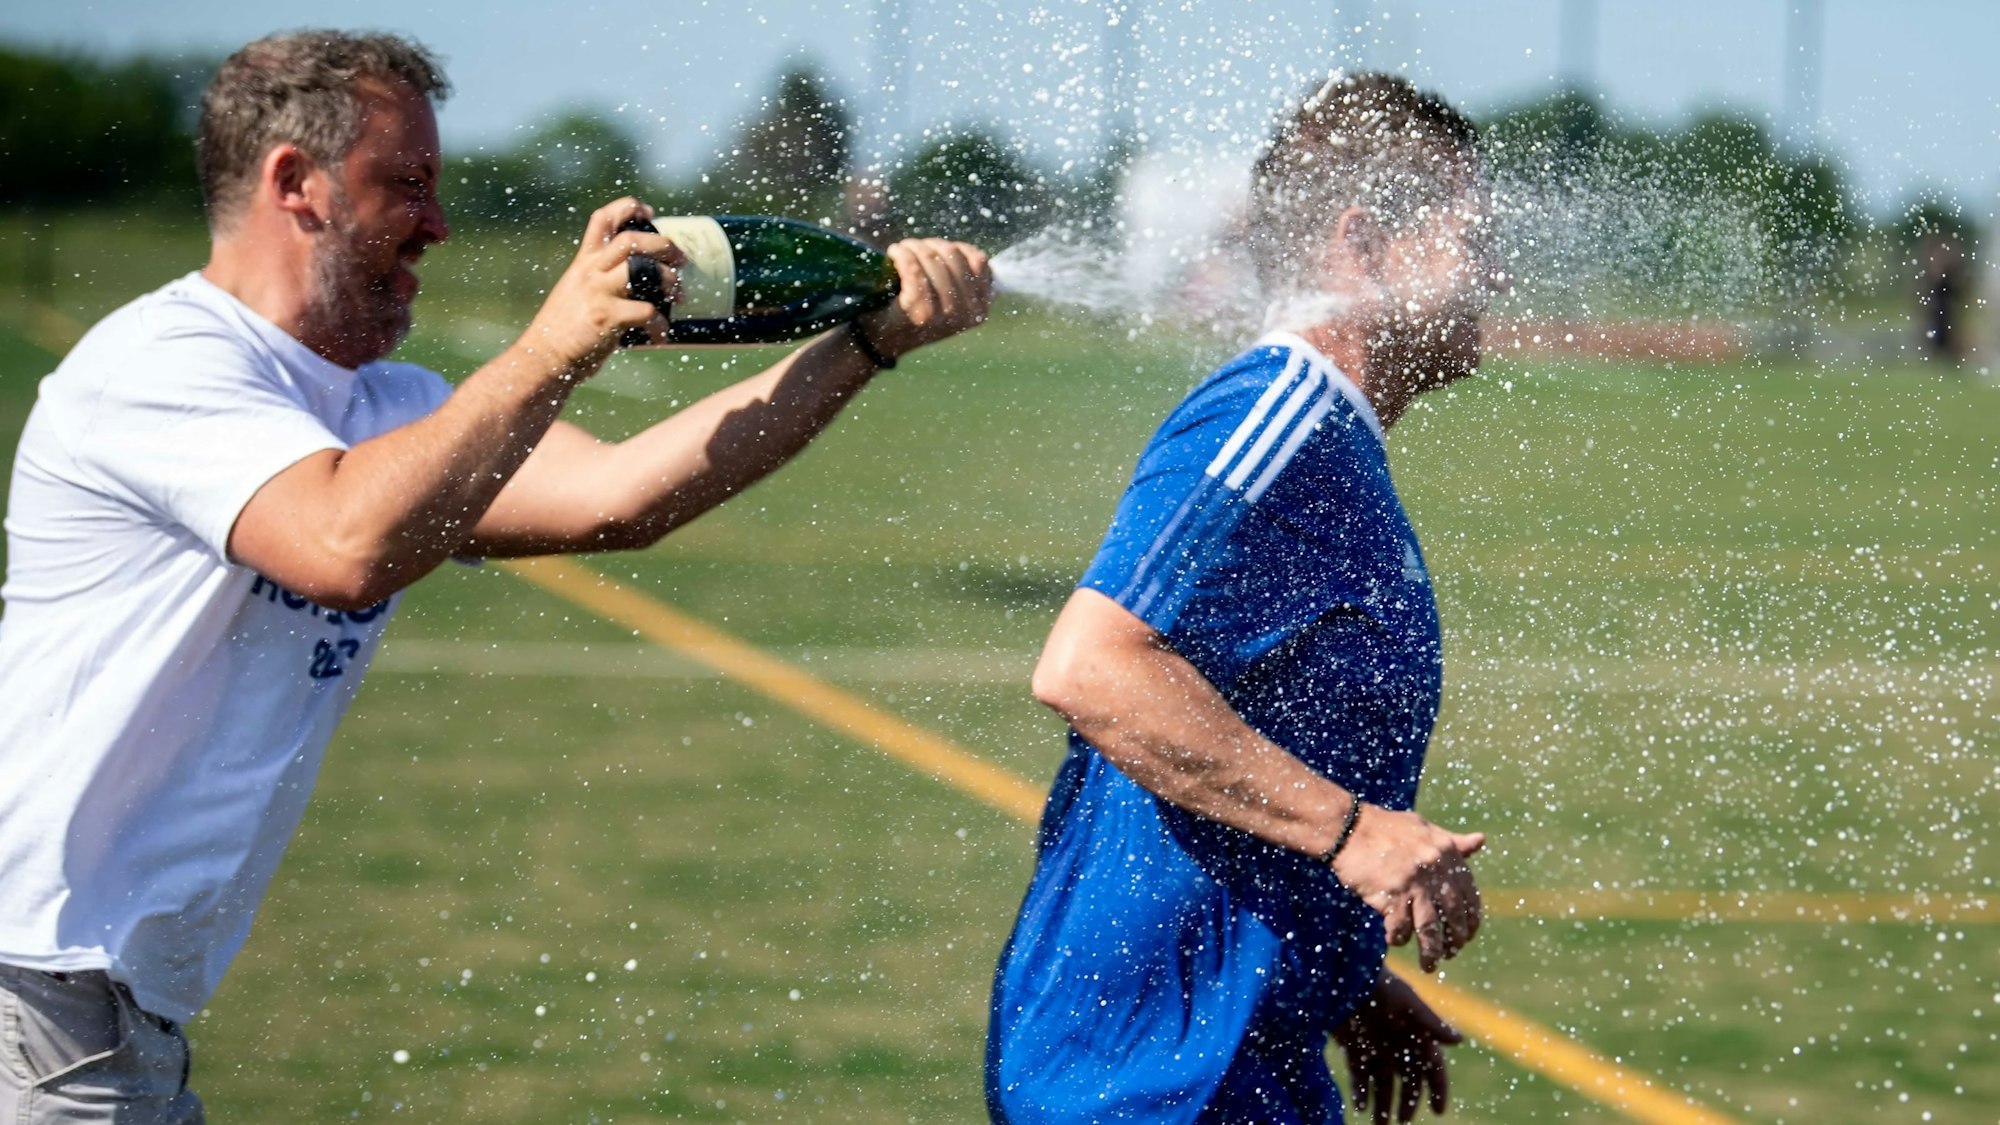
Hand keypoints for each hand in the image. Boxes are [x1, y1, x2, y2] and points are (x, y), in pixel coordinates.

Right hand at [515, 197, 685, 379]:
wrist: (543, 357)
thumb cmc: (565, 330)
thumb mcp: (577, 292)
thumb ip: (601, 281)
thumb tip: (641, 283)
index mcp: (584, 262)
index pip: (603, 219)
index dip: (629, 208)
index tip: (649, 212)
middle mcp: (590, 271)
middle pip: (631, 239)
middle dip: (663, 244)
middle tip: (680, 259)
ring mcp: (598, 292)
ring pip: (641, 269)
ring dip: (669, 280)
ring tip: (679, 295)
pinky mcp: (606, 317)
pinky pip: (645, 312)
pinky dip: (660, 324)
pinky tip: (660, 335)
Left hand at [856, 238, 992, 359]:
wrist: (888, 339)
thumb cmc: (919, 313)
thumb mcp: (952, 301)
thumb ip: (965, 280)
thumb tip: (973, 254)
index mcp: (980, 308)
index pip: (978, 261)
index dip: (956, 247)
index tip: (936, 249)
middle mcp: (968, 312)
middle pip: (952, 256)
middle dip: (929, 245)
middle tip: (911, 247)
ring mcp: (946, 314)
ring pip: (932, 258)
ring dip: (914, 247)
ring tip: (902, 250)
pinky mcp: (921, 312)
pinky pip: (914, 271)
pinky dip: (903, 257)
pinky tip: (895, 253)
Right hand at [1330, 803, 1483, 971]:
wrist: (1349, 827)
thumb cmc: (1386, 828)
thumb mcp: (1424, 829)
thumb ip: (1453, 842)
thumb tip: (1481, 840)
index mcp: (1447, 853)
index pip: (1469, 895)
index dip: (1470, 920)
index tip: (1466, 935)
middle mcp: (1435, 868)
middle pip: (1453, 915)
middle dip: (1454, 940)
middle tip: (1450, 953)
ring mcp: (1414, 882)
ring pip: (1430, 928)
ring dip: (1431, 951)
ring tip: (1430, 965)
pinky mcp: (1391, 893)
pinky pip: (1400, 926)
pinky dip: (1399, 937)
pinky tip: (1395, 940)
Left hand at [1333, 972, 1462, 1123]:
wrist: (1340, 971)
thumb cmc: (1376, 980)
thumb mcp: (1405, 1000)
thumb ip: (1430, 1022)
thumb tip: (1459, 1040)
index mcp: (1415, 1032)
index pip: (1431, 1067)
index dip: (1437, 1089)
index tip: (1439, 1112)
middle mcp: (1397, 1042)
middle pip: (1407, 1080)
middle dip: (1406, 1103)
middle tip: (1402, 1123)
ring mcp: (1375, 1046)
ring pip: (1382, 1083)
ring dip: (1383, 1104)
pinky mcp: (1353, 1047)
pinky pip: (1359, 1075)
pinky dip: (1360, 1092)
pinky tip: (1360, 1107)